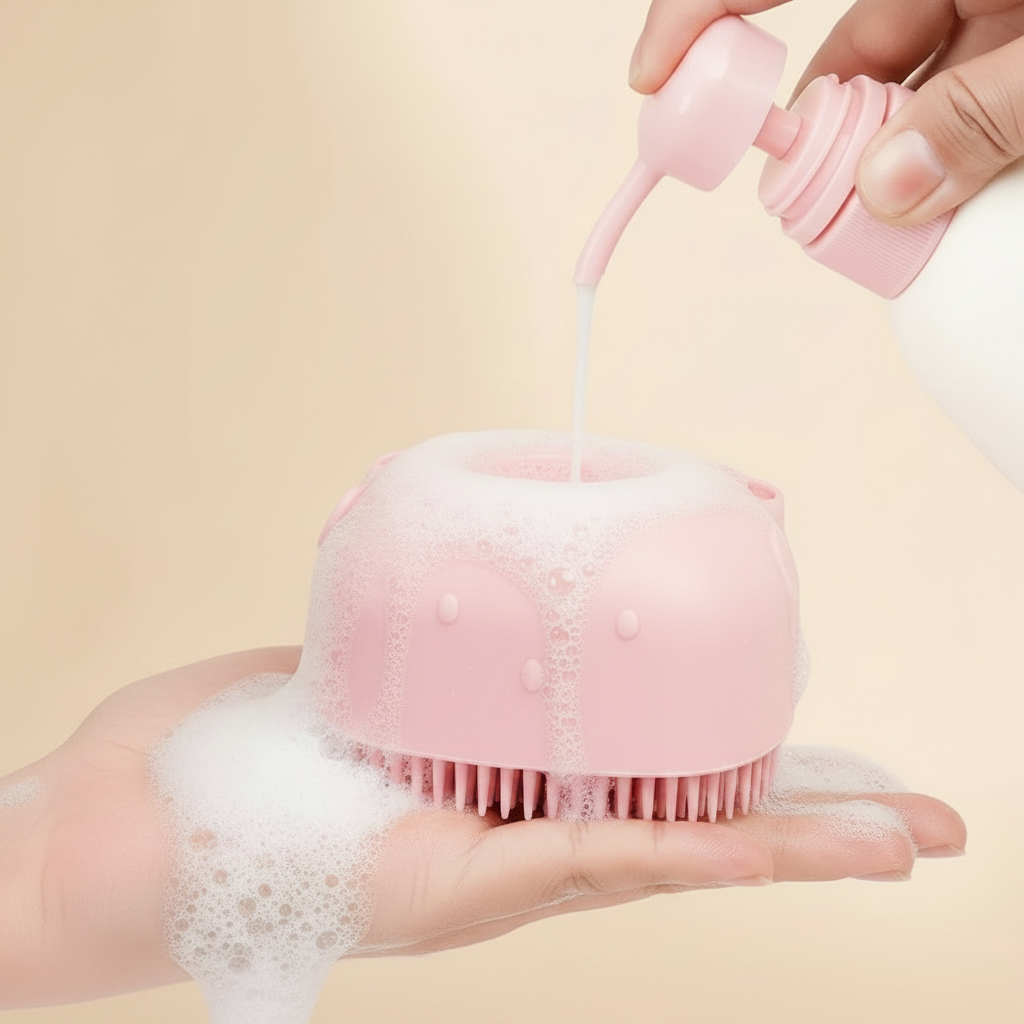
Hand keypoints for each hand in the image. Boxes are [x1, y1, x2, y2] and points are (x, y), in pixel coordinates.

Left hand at [0, 648, 964, 1005]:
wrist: (106, 846)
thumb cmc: (207, 768)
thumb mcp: (323, 677)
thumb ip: (386, 639)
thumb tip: (416, 565)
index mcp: (489, 791)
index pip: (636, 773)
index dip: (727, 760)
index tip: (802, 734)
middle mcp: (509, 845)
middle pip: (683, 820)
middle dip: (803, 818)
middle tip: (911, 816)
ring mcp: (492, 876)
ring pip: (671, 851)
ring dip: (788, 842)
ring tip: (897, 837)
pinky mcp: (459, 889)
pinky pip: (600, 859)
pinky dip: (697, 849)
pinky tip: (776, 847)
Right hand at [629, 0, 1023, 225]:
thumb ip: (983, 115)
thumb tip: (886, 190)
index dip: (697, 11)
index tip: (651, 80)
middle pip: (839, 43)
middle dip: (820, 131)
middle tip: (822, 206)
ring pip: (892, 73)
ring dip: (885, 149)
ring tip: (902, 216)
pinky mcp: (1005, 18)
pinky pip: (942, 76)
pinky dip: (933, 136)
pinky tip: (944, 184)